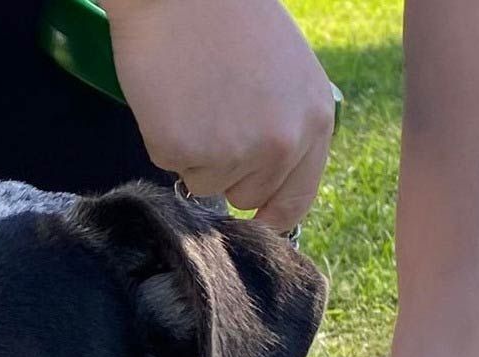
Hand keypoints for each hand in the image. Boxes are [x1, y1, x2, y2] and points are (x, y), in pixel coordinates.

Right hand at [103, 0, 335, 230]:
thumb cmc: (228, 16)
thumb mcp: (285, 72)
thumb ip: (286, 127)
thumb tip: (265, 188)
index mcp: (314, 120)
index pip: (295, 202)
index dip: (269, 213)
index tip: (251, 215)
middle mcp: (281, 143)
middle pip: (246, 197)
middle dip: (226, 171)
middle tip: (213, 113)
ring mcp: (232, 151)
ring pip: (204, 186)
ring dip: (194, 153)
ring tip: (194, 95)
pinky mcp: (183, 151)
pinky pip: (170, 166)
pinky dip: (164, 138)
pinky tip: (172, 95)